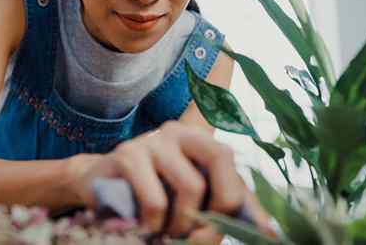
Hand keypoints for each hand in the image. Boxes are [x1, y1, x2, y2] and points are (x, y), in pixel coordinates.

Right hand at [67, 121, 273, 238]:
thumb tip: (269, 232)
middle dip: (218, 207)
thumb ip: (224, 207)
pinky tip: (145, 226)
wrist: (95, 184)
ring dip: (182, 224)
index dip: (247, 192)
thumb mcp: (188, 198)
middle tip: (199, 234)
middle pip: (220, 159)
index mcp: (196, 139)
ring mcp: (150, 141)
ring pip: (190, 187)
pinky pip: (156, 202)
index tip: (260, 229)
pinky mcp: (126, 157)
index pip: (231, 157)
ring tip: (167, 232)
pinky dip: (155, 225)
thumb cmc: (148, 192)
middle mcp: (176, 132)